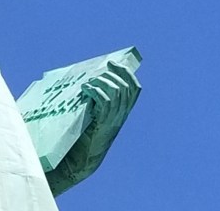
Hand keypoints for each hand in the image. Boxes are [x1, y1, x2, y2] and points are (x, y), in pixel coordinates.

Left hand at [46, 61, 140, 194]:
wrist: (84, 157)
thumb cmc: (87, 134)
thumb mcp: (97, 114)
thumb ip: (99, 100)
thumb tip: (91, 79)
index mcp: (123, 111)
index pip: (135, 88)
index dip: (127, 72)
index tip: (113, 62)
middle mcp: (122, 115)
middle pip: (125, 87)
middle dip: (111, 74)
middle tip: (97, 72)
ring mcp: (114, 119)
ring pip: (116, 91)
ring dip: (102, 82)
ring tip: (89, 83)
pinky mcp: (103, 122)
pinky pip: (105, 101)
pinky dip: (95, 91)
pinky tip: (85, 90)